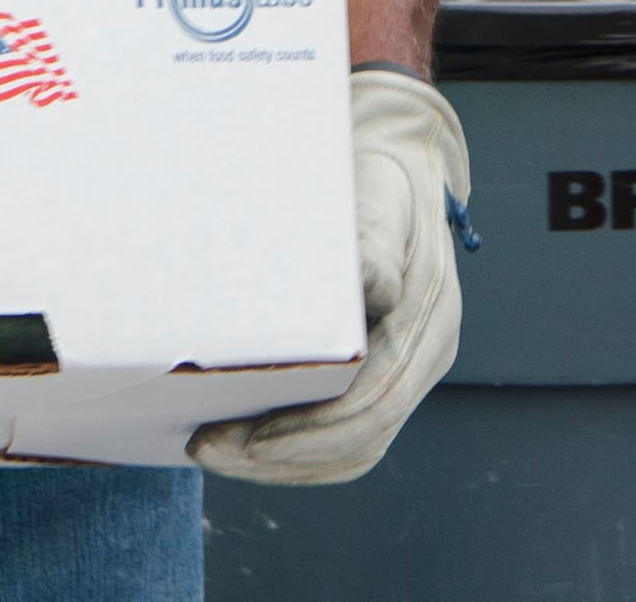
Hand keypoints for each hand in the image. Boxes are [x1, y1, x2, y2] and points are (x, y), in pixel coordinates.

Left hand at [190, 66, 467, 484]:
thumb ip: (373, 241)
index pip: (374, 402)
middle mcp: (425, 353)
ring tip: (215, 450)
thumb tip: (371, 288)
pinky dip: (296, 452)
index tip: (246, 437)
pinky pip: (348, 436)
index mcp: (427, 317)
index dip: (309, 430)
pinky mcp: (385, 375)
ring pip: (354, 449)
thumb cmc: (377, 181)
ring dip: (283, 463)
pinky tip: (246, 441)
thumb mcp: (376, 195)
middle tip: (208, 448)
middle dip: (282, 455)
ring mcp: (408, 369)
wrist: (403, 172)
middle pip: (360, 438)